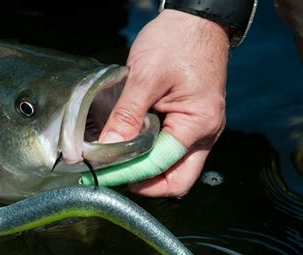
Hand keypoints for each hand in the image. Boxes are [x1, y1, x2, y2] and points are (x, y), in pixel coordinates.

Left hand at [99, 9, 228, 196]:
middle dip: (144, 182)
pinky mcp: (189, 123)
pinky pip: (170, 150)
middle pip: (176, 180)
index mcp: (198, 125)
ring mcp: (199, 130)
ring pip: (173, 168)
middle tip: (114, 174)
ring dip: (146, 168)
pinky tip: (130, 143)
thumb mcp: (145, 77)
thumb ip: (126, 116)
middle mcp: (204, 134)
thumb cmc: (176, 41)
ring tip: (117, 160)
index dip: (130, 174)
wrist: (195, 20)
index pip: (162, 167)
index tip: (102, 174)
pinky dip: (150, 152)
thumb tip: (107, 148)